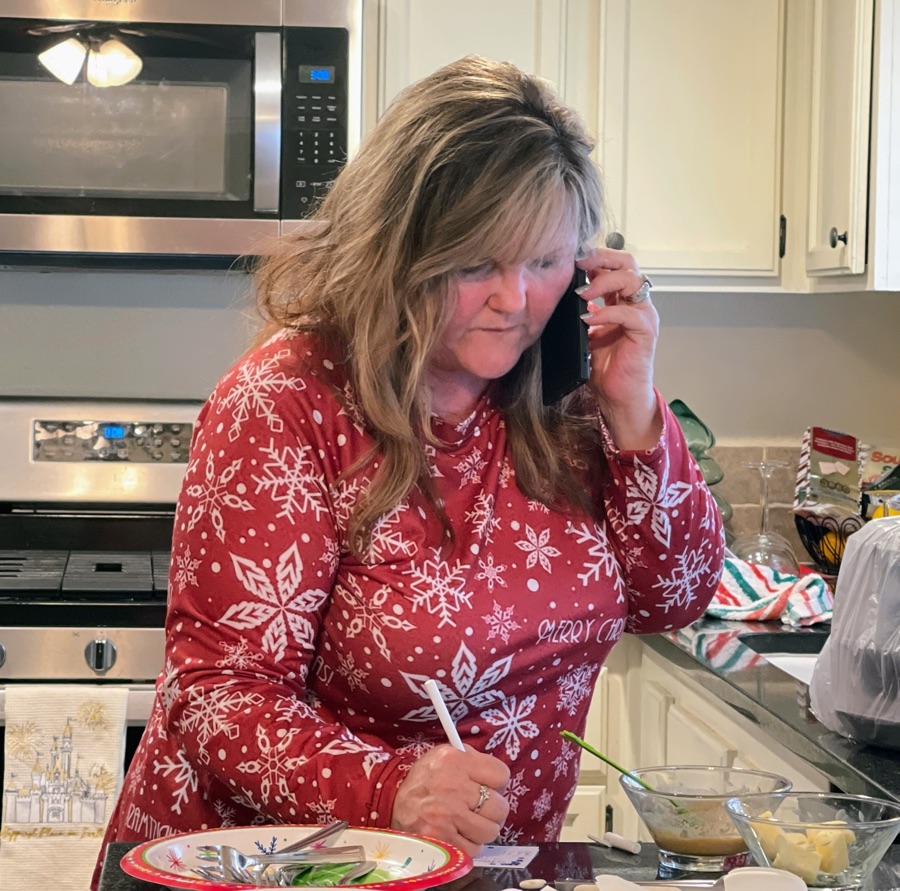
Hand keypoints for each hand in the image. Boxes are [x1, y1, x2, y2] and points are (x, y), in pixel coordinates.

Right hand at [391, 744, 510, 856]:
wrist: (390, 801)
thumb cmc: (423, 779)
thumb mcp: (443, 755)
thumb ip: (470, 759)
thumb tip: (496, 774)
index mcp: (456, 761)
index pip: (501, 774)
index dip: (497, 782)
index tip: (489, 786)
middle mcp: (453, 787)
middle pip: (499, 807)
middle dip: (493, 810)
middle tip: (482, 808)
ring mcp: (448, 816)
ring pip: (490, 831)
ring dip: (483, 829)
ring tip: (470, 822)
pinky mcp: (442, 839)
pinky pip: (474, 849)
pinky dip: (470, 845)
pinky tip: (459, 834)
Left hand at [576, 248, 661, 449]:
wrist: (617, 396)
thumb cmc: (603, 366)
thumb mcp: (584, 333)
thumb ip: (580, 312)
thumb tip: (558, 295)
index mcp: (622, 299)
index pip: (614, 264)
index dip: (594, 257)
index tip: (571, 258)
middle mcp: (636, 302)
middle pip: (627, 263)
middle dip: (601, 258)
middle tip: (578, 264)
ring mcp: (644, 315)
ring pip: (632, 280)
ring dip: (604, 282)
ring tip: (582, 294)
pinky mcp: (646, 332)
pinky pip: (629, 314)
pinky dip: (607, 313)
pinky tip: (589, 320)